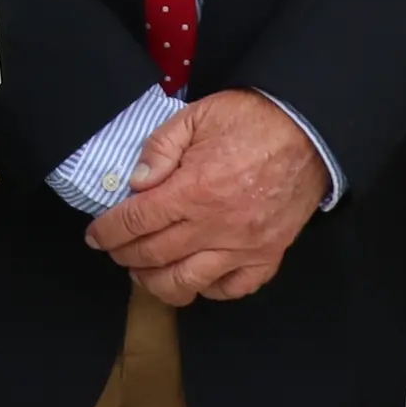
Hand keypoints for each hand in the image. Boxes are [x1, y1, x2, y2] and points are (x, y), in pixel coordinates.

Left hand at [85, 92, 329, 305]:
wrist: (310, 131)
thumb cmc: (253, 120)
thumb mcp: (196, 117)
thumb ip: (160, 149)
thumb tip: (136, 183)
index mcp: (194, 189)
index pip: (137, 221)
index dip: (108, 232)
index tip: (95, 236)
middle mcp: (217, 225)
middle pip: (155, 255)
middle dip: (125, 256)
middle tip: (115, 250)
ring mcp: (244, 246)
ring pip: (188, 283)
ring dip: (157, 282)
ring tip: (144, 273)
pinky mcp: (269, 256)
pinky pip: (233, 288)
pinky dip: (208, 289)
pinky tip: (194, 278)